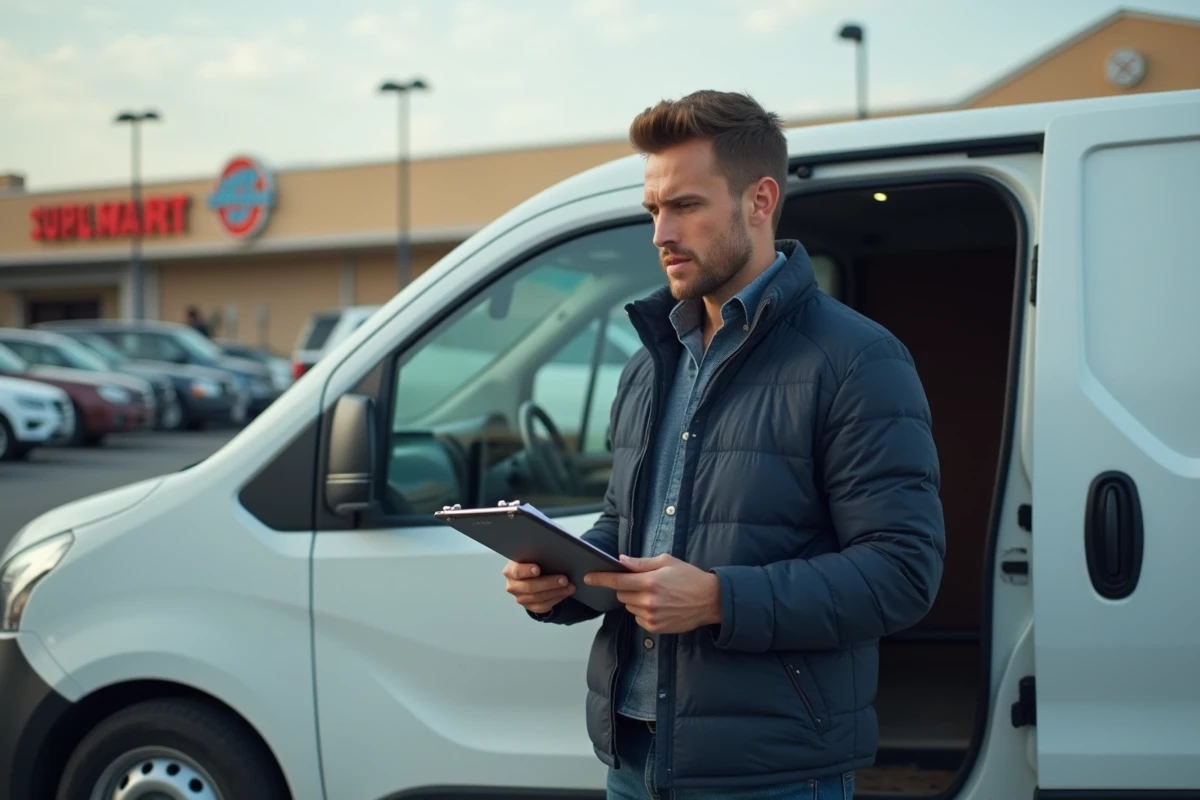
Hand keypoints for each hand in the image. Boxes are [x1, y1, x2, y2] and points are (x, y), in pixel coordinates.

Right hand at [503, 561, 574, 613]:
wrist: (530, 574)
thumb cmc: (533, 561)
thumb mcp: (532, 556)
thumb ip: (537, 555)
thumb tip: (555, 553)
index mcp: (510, 570)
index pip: (516, 571)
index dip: (526, 571)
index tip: (538, 569)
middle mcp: (512, 586)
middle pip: (530, 587)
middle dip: (549, 583)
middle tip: (564, 579)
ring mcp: (520, 598)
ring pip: (538, 598)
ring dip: (556, 592)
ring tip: (570, 587)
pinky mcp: (529, 606)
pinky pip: (543, 606)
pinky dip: (556, 599)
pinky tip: (565, 593)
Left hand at [584, 554, 720, 633]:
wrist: (710, 600)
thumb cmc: (689, 577)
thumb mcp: (666, 562)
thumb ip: (641, 563)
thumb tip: (621, 561)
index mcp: (650, 581)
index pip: (617, 581)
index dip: (600, 579)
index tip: (588, 577)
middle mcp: (648, 601)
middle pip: (621, 595)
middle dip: (626, 588)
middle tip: (643, 583)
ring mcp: (651, 616)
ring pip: (629, 607)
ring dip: (634, 600)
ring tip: (655, 595)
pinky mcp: (655, 628)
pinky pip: (638, 619)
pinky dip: (642, 612)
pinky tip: (659, 606)